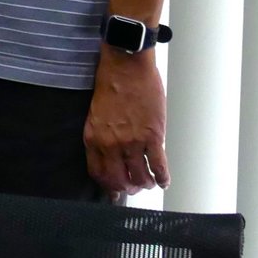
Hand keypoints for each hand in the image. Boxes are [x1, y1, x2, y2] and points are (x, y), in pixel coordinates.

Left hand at [83, 44, 169, 195]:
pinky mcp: (153, 136)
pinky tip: (164, 181)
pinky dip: (162, 177)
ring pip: (140, 176)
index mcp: (93, 138)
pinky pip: (158, 165)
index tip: (113, 191)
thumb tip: (111, 153)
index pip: (98, 172)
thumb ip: (101, 134)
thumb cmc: (111, 83)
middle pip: (119, 179)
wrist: (126, 65)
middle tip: (133, 189)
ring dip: (145, 183)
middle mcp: (111, 144)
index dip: (107, 186)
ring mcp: (132, 142)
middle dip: (127, 188)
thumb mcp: (95, 113)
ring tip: (148, 183)